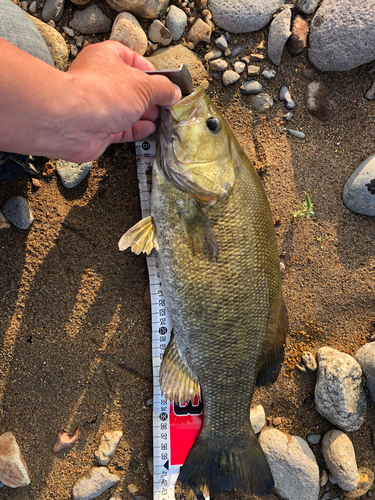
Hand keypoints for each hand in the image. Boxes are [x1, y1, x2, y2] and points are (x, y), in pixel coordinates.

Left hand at [65, 41, 180, 161]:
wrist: (73, 123)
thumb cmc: (102, 94)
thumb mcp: (143, 86)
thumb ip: (162, 88)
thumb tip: (173, 92)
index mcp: (106, 58)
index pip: (130, 58)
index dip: (148, 69)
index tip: (163, 80)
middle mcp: (99, 80)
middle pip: (129, 86)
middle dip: (149, 96)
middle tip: (165, 103)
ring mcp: (97, 106)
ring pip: (126, 109)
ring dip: (144, 114)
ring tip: (161, 118)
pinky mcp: (98, 128)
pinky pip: (121, 128)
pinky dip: (136, 129)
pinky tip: (149, 129)